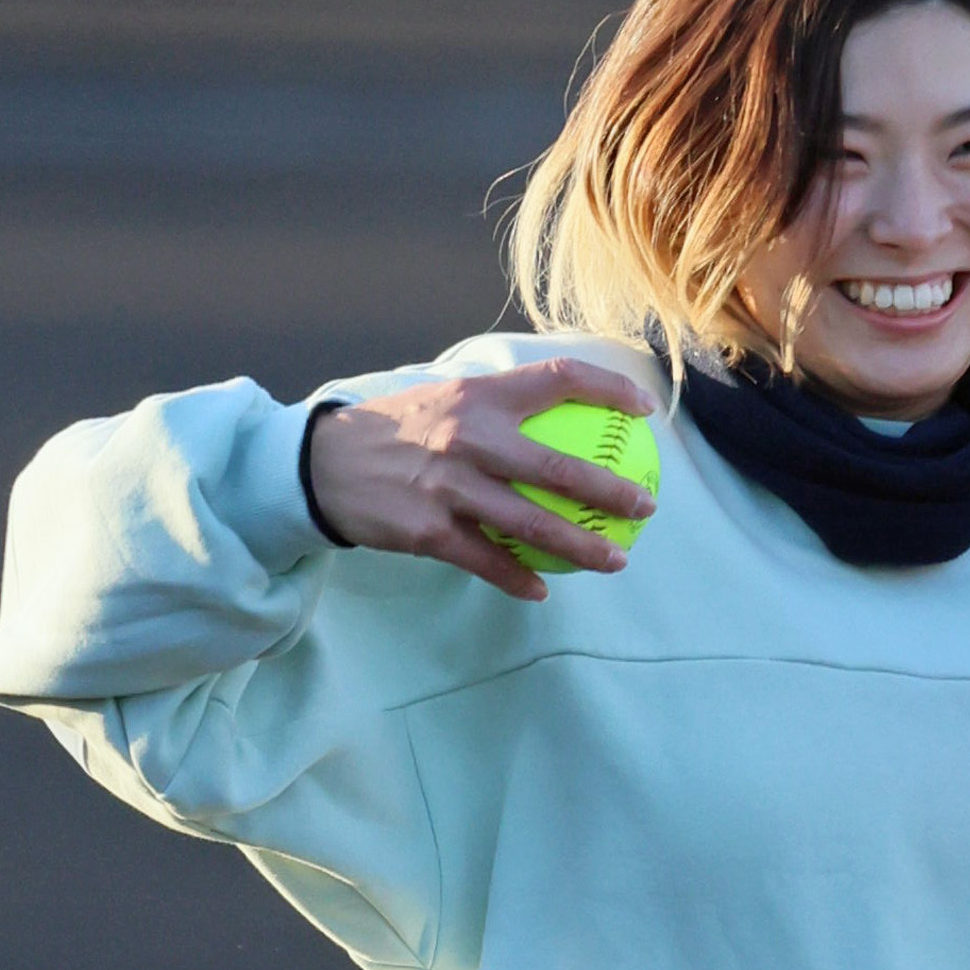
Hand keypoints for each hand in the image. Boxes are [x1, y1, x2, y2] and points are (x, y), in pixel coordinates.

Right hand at [305, 359, 656, 599]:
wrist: (322, 464)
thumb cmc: (399, 431)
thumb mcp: (446, 397)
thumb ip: (500, 403)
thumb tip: (565, 404)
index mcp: (479, 396)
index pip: (557, 379)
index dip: (607, 389)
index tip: (644, 409)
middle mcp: (468, 438)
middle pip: (558, 468)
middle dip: (612, 491)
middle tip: (646, 507)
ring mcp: (448, 486)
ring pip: (532, 524)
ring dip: (581, 547)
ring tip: (616, 559)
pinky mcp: (427, 530)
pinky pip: (487, 561)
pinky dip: (518, 579)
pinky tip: (540, 590)